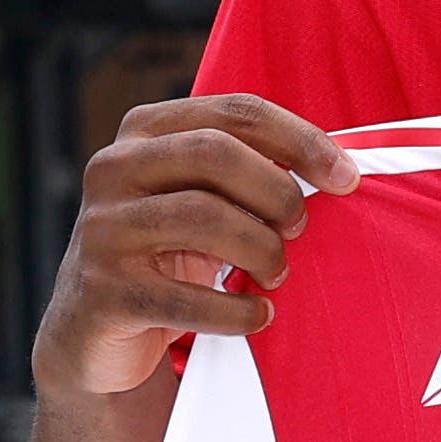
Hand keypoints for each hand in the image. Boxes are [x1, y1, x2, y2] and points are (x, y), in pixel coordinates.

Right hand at [33, 95, 359, 398]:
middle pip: (216, 153)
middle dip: (276, 192)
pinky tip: (258, 315)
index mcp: (145, 131)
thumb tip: (338, 169)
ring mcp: (101, 230)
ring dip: (261, 250)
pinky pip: (187, 298)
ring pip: (202, 217)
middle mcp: (113, 168)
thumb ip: (252, 168)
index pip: (236, 112)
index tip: (346, 177)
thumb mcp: (203, 196)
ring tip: (277, 273)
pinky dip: (238, 311)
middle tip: (299, 228)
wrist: (94, 330)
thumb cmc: (171, 250)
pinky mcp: (102, 292)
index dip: (301, 139)